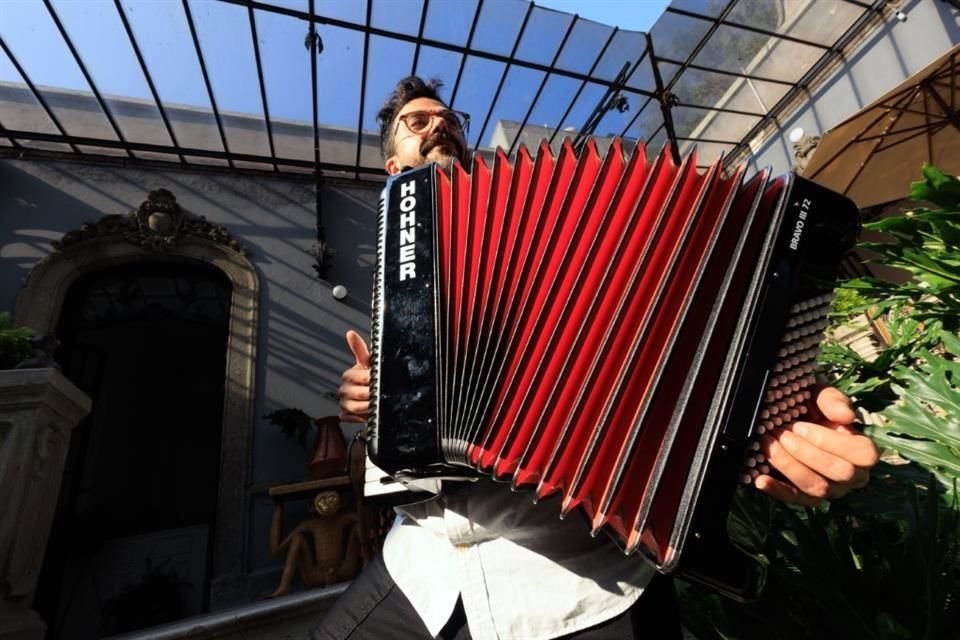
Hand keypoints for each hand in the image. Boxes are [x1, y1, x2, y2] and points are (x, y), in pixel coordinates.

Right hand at [339, 330, 371, 422]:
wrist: (372, 393)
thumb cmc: (370, 375)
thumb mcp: (369, 362)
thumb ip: (359, 349)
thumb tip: (350, 333)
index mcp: (348, 375)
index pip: (360, 378)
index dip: (371, 379)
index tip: (379, 379)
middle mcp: (343, 389)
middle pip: (358, 394)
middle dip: (372, 394)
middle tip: (382, 393)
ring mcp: (343, 403)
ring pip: (355, 407)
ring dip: (369, 406)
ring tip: (378, 403)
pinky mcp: (345, 415)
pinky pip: (351, 418)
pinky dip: (361, 417)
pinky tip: (369, 413)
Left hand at [756, 386, 878, 506]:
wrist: (786, 417)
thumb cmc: (810, 406)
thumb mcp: (820, 396)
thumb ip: (833, 400)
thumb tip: (846, 416)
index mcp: (862, 450)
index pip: (864, 453)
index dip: (832, 441)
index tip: (801, 427)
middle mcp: (852, 475)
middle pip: (840, 472)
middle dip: (807, 453)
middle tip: (782, 435)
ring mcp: (831, 489)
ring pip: (818, 487)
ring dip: (790, 466)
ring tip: (768, 446)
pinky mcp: (806, 497)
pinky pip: (795, 499)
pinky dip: (777, 490)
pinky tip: (760, 479)